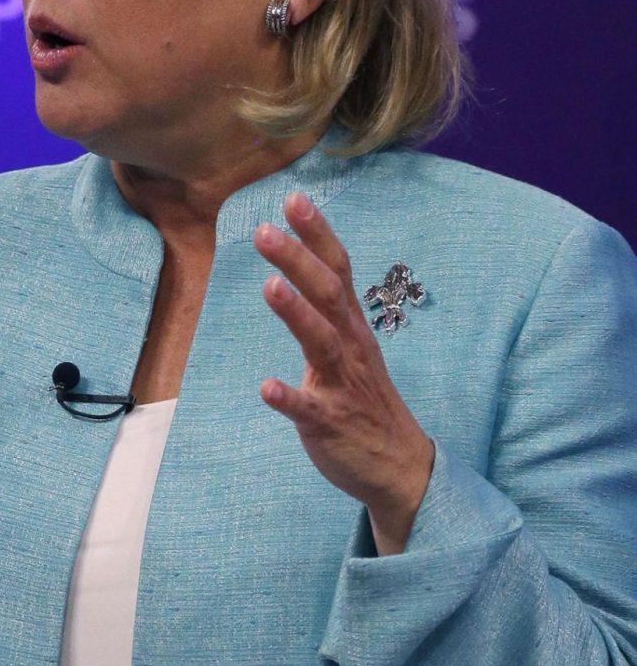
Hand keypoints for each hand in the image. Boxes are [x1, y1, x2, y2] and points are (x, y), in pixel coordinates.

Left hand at [254, 191, 433, 554]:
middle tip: (266, 230)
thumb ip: (325, 305)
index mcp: (351, 325)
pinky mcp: (330, 422)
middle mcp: (350, 346)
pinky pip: (308, 409)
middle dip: (298, 260)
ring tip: (270, 286)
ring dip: (296, 313)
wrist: (399, 467)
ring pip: (321, 342)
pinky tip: (266, 387)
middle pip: (326, 295)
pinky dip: (288, 397)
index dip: (316, 234)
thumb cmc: (364, 396)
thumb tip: (295, 258)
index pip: (336, 269)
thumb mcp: (350, 342)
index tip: (293, 199)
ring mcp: (342, 383)